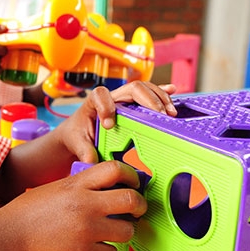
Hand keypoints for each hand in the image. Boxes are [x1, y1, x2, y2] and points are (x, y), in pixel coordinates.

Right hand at [0, 160, 145, 250]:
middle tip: (136, 210)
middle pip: (131, 200)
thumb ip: (84, 185)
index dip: (132, 175)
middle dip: (139, 206)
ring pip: (128, 231)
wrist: (10, 235)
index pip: (116, 169)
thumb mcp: (58, 187)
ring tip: (113, 232)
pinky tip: (96, 248)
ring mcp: (85, 229)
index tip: (133, 183)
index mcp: (77, 184)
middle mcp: (85, 204)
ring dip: (124, 232)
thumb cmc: (31, 210)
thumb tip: (111, 186)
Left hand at [56, 83, 176, 164]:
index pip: (100, 95)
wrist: (79, 133)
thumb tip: (91, 162)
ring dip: (159, 98)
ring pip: (144, 89)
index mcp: (94, 102)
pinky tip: (173, 91)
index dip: (106, 106)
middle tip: (160, 116)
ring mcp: (125, 100)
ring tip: (170, 113)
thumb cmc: (77, 136)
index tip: (109, 125)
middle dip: (148, 100)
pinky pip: (150, 95)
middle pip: (132, 88)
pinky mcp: (134, 105)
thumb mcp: (76, 143)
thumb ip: (83, 151)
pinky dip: (162, 93)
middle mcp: (112, 97)